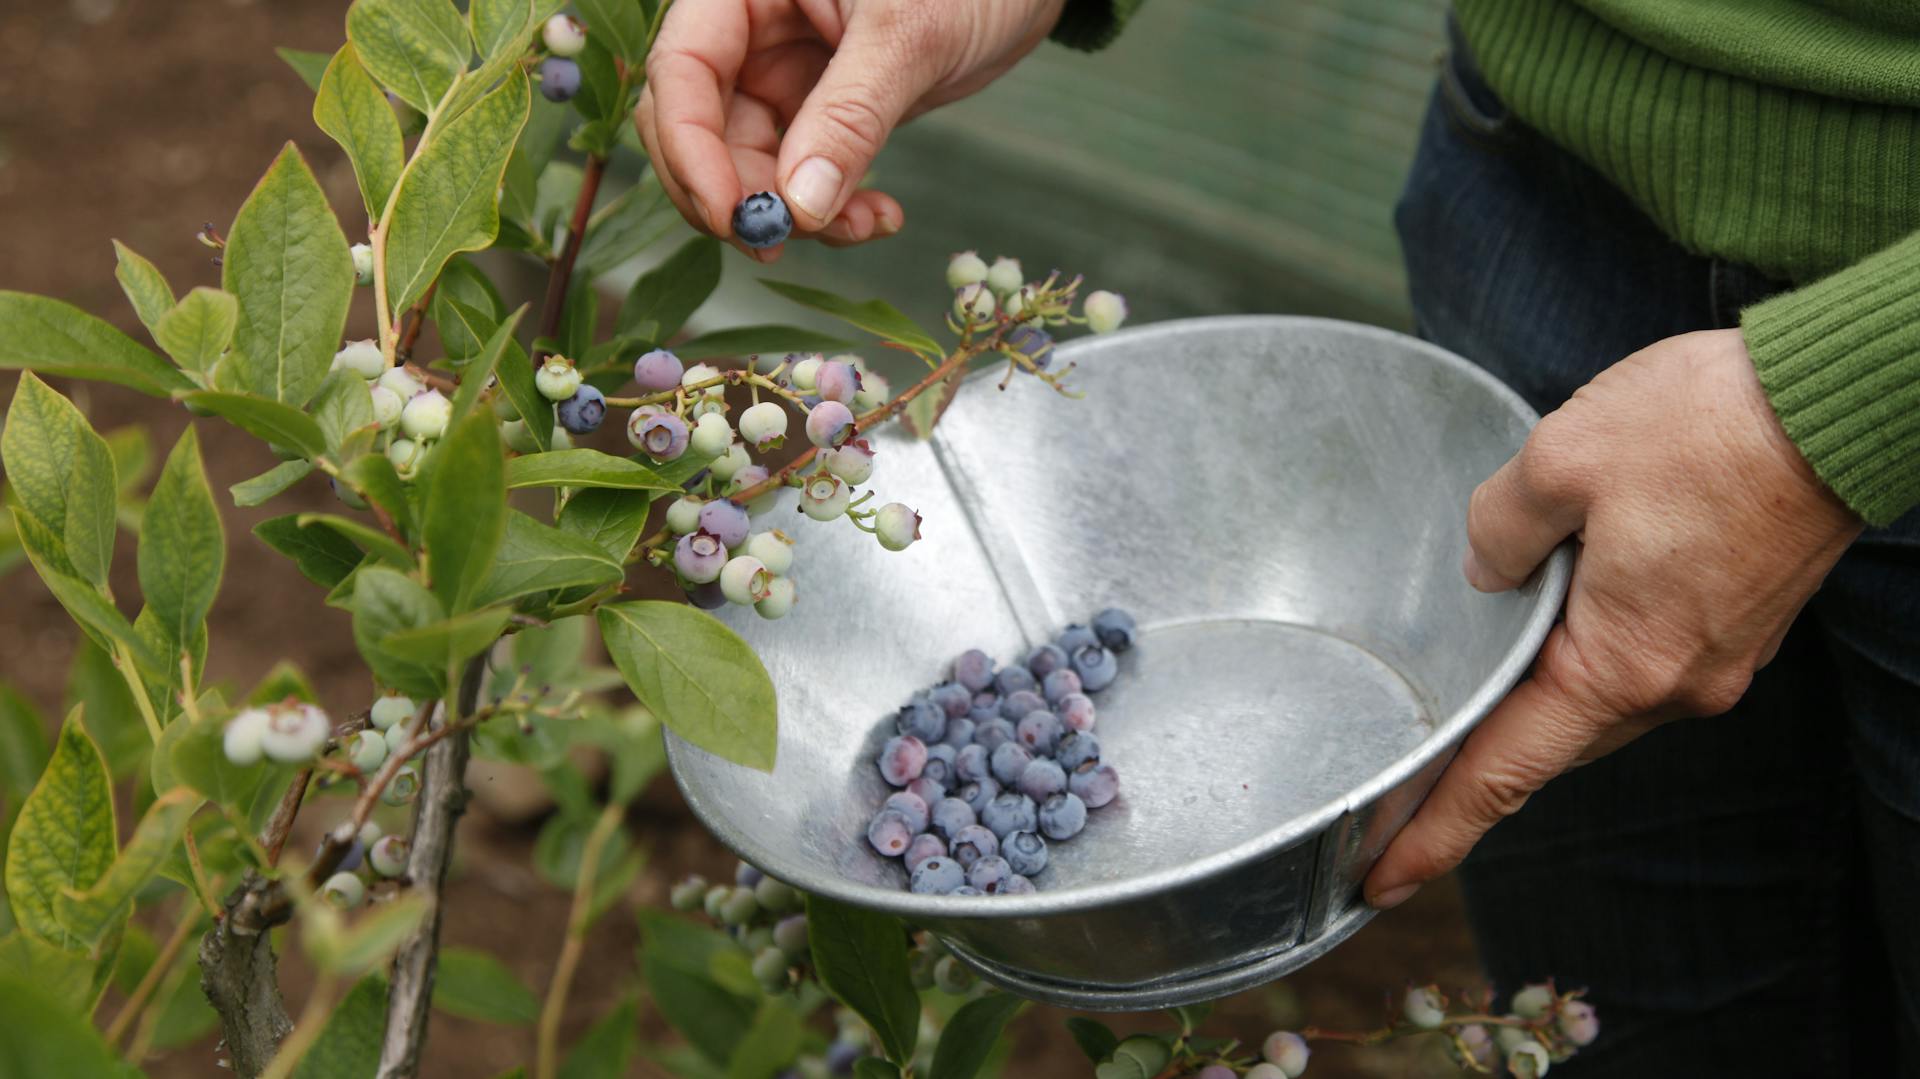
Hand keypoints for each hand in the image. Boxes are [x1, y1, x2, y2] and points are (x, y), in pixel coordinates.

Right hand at [635, 0, 1064, 257]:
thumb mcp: (909, 36)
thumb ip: (848, 117)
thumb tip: (798, 206)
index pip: (683, 70)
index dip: (691, 149)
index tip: (732, 216)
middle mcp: (752, 27)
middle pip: (701, 127)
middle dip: (737, 194)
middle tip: (782, 246)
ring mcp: (784, 70)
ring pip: (750, 163)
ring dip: (795, 214)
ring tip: (866, 225)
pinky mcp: (823, 108)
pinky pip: (801, 173)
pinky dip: (832, 209)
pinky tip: (880, 216)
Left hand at [1363, 329, 1862, 908]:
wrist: (1840, 399)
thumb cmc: (1709, 426)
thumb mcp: (1561, 459)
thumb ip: (1499, 529)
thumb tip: (1486, 571)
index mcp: (1620, 666)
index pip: (1504, 772)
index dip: (1435, 830)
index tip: (1382, 880)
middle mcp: (1672, 685)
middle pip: (1547, 740)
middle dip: (1474, 766)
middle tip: (1396, 791)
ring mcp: (1712, 660)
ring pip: (1593, 697)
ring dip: (1532, 696)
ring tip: (1465, 695)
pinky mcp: (1734, 626)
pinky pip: (1636, 660)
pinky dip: (1582, 655)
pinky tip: (1548, 619)